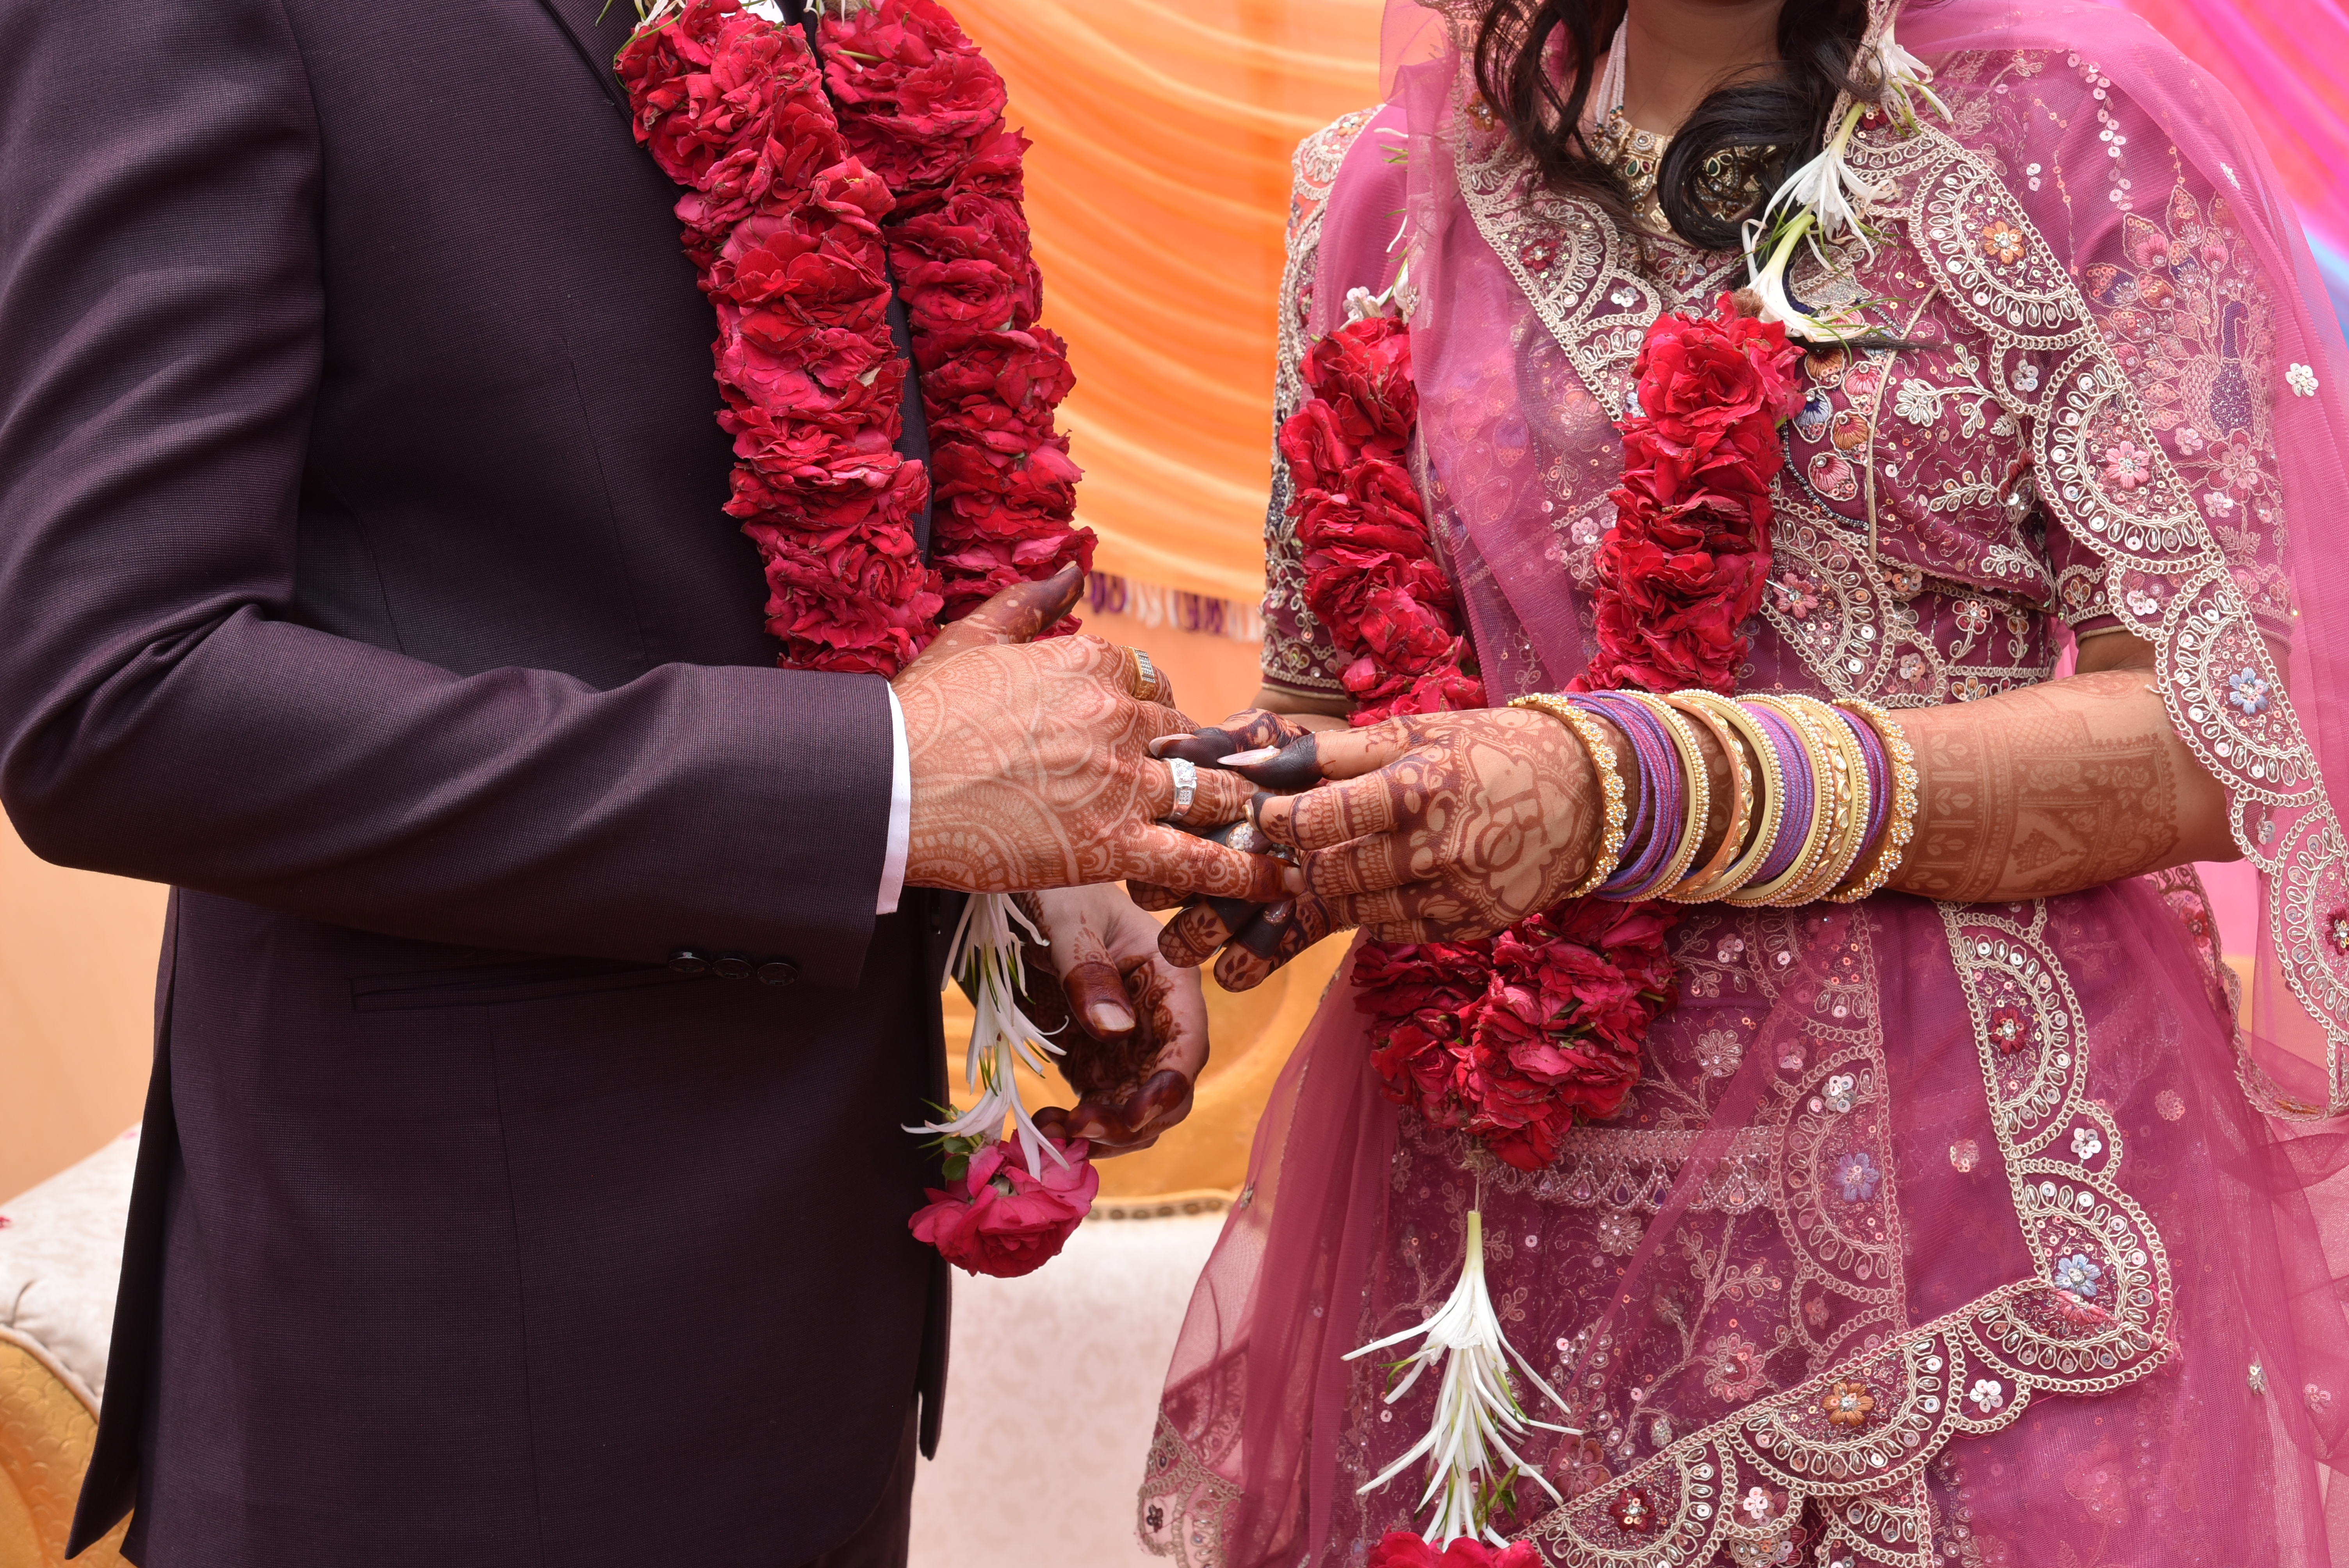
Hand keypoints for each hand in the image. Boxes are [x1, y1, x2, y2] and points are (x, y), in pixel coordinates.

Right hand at [890, 568, 1281, 897]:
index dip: (1152, 711)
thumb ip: (1031, 602)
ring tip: (1274, 831)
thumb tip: (1072, 568)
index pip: (1150, 681)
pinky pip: (1197, 860)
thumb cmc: (918, 714)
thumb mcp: (972, 636)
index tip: (1148, 735)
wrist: (885, 785)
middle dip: (1202, 763)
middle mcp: (1116, 716)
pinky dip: (1245, 873)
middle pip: (1187, 737)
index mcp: (1089, 661)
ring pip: (1209, 793)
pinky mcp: (1112, 845)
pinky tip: (1280, 883)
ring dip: (1243, 812)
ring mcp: (1119, 783)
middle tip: (1218, 787)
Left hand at [1016, 885, 1206, 1155]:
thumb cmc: (1053, 888)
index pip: (1188, 1044)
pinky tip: (1045, 1123)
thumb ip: (1087, 969)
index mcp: (1169, 977)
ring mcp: (1128, 1044)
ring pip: (1137, 1111)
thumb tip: (1114, 1031)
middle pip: (1168, 1091)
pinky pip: (1100, 1107)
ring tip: (1056, 1131)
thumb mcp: (1065, 916)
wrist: (1015, 889)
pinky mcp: (1095, 1060)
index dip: (1169, 1087)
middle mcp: (1158, 1018)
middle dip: (1133, 1121)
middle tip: (1080, 1128)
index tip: (1133, 1115)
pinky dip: (1078, 1126)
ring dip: (1105, 1133)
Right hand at [1124, 708, 1339, 991]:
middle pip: (1152, 896)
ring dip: (1219, 922)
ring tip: (1272, 889)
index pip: (1143, 841)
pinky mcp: (1264, 945)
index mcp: (1178, 823)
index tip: (1233, 809)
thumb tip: (1171, 749)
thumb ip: (1225, 739)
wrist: (1359, 789)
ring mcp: (1222, 914)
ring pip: (1183, 944)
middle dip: (1196, 878)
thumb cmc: (1304, 757)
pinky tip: (1289, 913)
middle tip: (1256, 850)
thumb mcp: (1267, 733)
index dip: (1179, 829)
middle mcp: (1190, 871)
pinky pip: (1234, 974)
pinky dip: (1255, 953)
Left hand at [1236, 707, 1614, 942]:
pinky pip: (1396, 930)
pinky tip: (1389, 882)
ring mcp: (1460, 892)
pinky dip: (1377, 911)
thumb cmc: (1490, 749)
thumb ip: (1332, 752)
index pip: (1321, 819)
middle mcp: (1440, 846)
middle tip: (1302, 845)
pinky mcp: (1474, 923)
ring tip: (1345, 859)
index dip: (1280, 819)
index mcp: (1422, 785)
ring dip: (1338, 889)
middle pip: (1333, 873)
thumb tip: (1250, 767)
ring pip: (1359, 910)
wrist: (1587, 792)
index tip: (1267, 813)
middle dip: (1305, 861)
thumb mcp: (1417, 732)